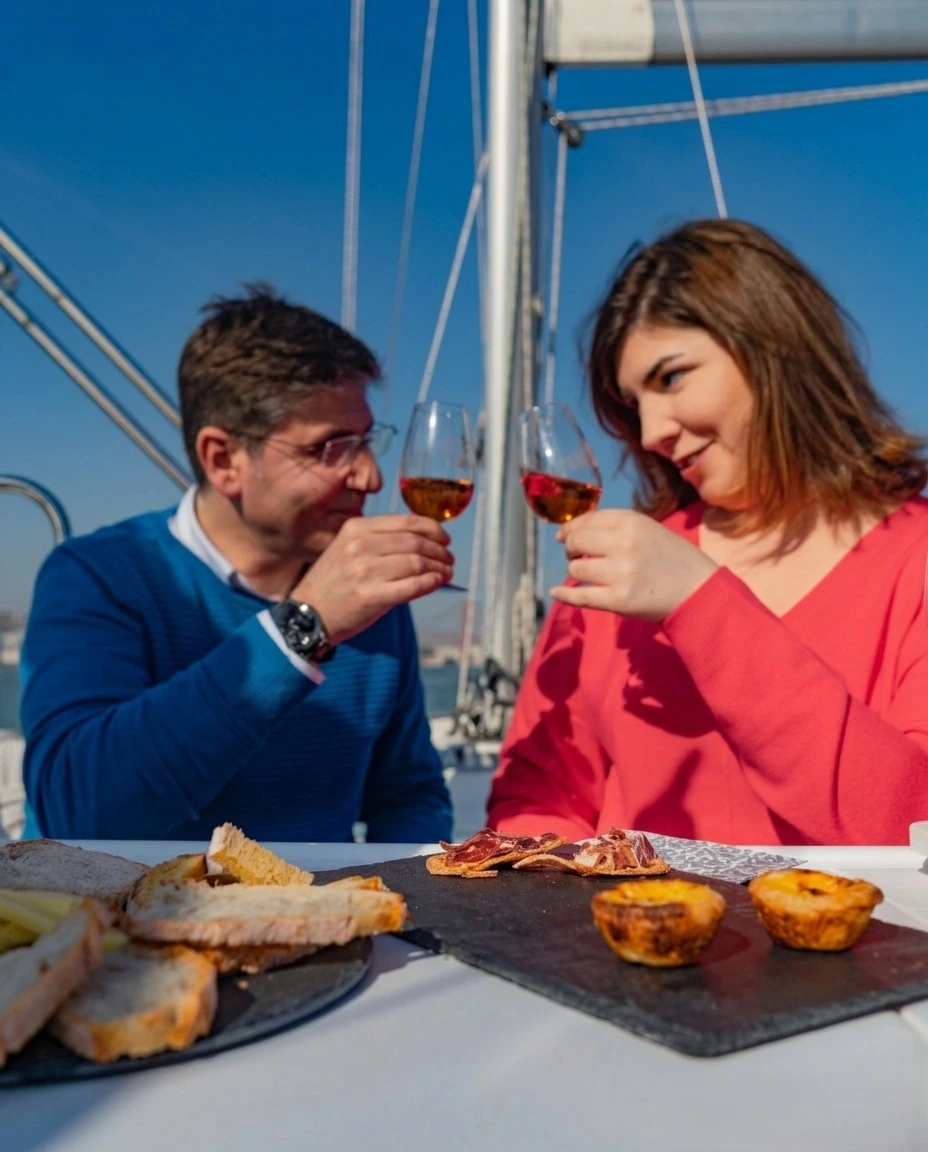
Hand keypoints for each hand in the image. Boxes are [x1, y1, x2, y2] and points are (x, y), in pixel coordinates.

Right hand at [289, 514, 453, 642]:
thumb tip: (425, 541)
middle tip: (449, 559)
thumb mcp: (347, 549)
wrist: (307, 615)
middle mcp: (360, 546)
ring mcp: (365, 571)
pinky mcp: (372, 596)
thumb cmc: (333, 583)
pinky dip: (431, 582)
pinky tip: (437, 582)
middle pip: (415, 542)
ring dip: (439, 567)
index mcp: (356, 529)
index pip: (406, 522)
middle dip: (439, 550)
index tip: (444, 538)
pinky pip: (413, 586)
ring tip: (446, 572)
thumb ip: (379, 541)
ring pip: (417, 562)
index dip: (432, 529)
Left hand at [551, 509, 717, 621]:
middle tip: (578, 556)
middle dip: (571, 548)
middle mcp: (624, 544)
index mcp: (631, 522)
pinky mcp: (619, 600)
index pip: (585, 521)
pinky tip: (556, 593)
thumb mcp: (646, 528)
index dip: (570, 529)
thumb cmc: (670, 556)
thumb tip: (566, 532)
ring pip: (576, 568)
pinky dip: (564, 595)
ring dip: (577, 571)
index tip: (564, 537)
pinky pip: (580, 596)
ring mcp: (621, 573)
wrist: (697, 588)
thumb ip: (611, 525)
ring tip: (590, 574)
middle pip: (576, 542)